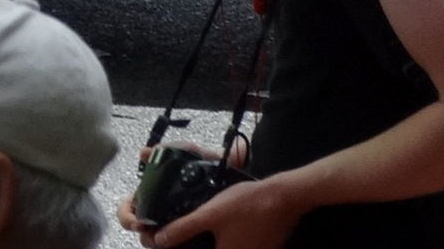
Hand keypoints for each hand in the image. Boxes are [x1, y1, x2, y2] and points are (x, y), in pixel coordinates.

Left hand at [148, 174, 303, 248]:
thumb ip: (184, 228)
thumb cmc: (247, 205)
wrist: (284, 198)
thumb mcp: (211, 214)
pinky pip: (235, 247)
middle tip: (178, 234)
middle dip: (192, 244)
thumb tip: (160, 240)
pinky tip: (219, 232)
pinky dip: (224, 242)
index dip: (178, 247)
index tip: (166, 241)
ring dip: (209, 243)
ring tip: (200, 232)